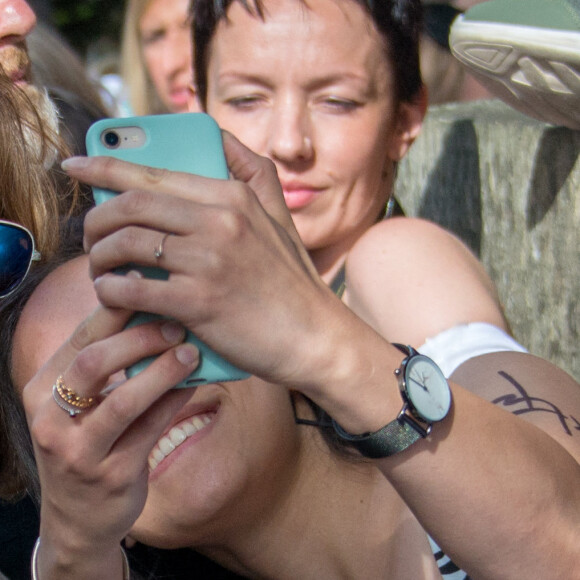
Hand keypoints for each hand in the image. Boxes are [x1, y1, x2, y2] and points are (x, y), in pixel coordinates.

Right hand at [22, 301, 198, 576]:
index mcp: (42, 389)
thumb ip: (106, 364)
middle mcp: (51, 418)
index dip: (114, 308)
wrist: (78, 518)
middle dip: (139, 337)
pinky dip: (173, 401)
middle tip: (176, 324)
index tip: (145, 282)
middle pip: (94, 363)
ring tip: (191, 352)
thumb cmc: (86, 443)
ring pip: (123, 400)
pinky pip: (149, 430)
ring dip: (162, 371)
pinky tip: (193, 384)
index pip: (79, 338)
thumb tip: (154, 313)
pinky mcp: (110, 475)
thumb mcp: (79, 403)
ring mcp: (78, 451)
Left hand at [63, 132, 336, 387]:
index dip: (106, 166)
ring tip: (101, 269)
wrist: (314, 335)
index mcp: (233, 196)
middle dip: (96, 218)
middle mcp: (219, 221)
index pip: (154, 174)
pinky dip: (111, 291)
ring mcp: (208, 261)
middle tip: (89, 235)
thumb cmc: (291, 280)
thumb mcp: (280, 215)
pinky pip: (132, 289)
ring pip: (126, 245)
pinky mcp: (199, 303)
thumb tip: (217, 134)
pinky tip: (113, 295)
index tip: (75, 165)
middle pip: (131, 205)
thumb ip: (253, 170)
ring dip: (99, 257)